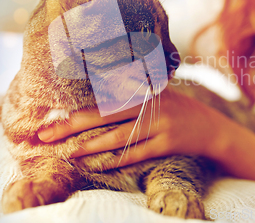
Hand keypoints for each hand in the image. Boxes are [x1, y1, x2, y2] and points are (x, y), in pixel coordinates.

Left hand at [38, 88, 232, 167]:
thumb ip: (129, 94)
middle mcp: (149, 105)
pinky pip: (135, 154)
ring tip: (67, 152)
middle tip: (45, 135)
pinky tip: (96, 164)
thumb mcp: (155, 94)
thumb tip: (93, 102)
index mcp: (143, 90)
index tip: (51, 116)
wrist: (210, 127)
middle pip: (104, 116)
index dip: (77, 109)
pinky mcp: (166, 144)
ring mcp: (159, 125)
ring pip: (118, 137)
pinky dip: (115, 160)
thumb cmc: (175, 109)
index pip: (103, 99)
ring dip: (90, 146)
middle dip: (72, 126)